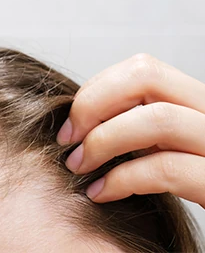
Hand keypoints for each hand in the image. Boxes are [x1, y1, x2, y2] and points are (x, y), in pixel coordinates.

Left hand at [57, 54, 204, 207]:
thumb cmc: (185, 179)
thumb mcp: (164, 142)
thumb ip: (136, 123)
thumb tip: (81, 118)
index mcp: (195, 101)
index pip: (141, 69)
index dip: (96, 90)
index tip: (71, 122)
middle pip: (146, 76)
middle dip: (94, 105)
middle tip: (69, 139)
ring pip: (157, 119)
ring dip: (102, 142)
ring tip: (78, 166)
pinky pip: (167, 169)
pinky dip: (122, 180)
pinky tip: (100, 193)